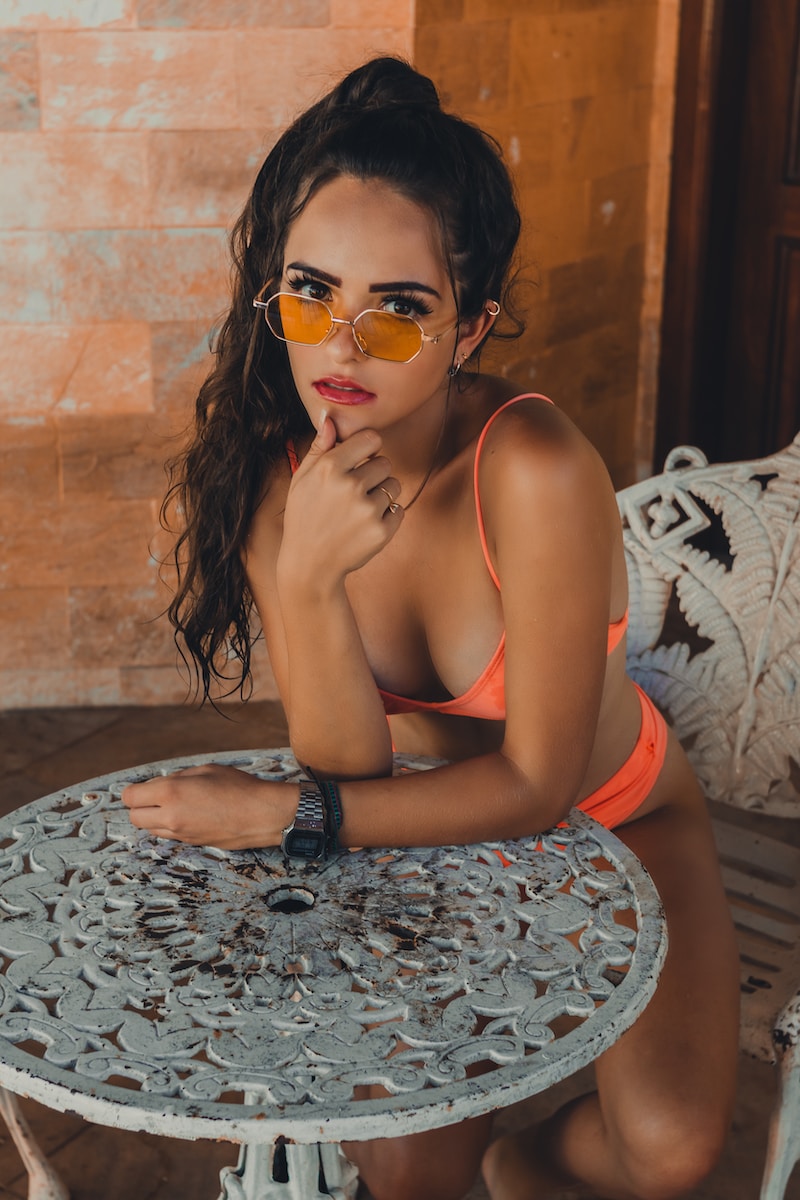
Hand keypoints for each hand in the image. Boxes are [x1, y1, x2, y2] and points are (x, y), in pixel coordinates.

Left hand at [121, 764, 296, 848]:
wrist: (261, 815)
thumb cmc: (238, 787)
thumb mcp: (205, 770)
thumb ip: (178, 778)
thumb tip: (160, 785)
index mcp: (171, 792)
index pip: (130, 797)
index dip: (133, 791)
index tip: (142, 787)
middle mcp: (170, 816)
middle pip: (134, 817)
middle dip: (140, 806)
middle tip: (156, 795)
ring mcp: (180, 833)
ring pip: (150, 828)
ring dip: (154, 817)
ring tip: (175, 804)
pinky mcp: (191, 843)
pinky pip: (169, 835)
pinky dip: (170, 825)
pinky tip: (188, 814)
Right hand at [279, 411, 403, 584]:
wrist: (310, 564)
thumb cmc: (304, 517)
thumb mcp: (302, 479)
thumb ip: (320, 447)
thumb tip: (329, 416)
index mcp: (330, 468)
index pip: (371, 439)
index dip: (367, 449)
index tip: (359, 460)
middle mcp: (350, 486)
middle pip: (385, 462)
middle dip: (374, 474)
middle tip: (353, 493)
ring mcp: (367, 510)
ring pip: (394, 486)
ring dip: (382, 495)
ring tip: (358, 510)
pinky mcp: (381, 531)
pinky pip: (398, 510)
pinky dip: (387, 517)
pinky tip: (364, 526)